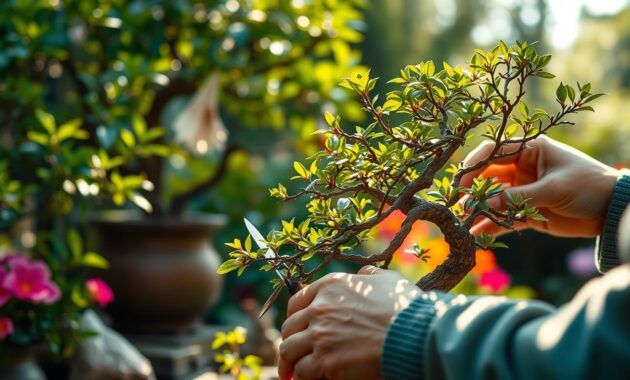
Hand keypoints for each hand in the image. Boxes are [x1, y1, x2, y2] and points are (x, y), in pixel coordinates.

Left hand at [278, 266, 420, 379]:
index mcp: (331, 286)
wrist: (412, 334)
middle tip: (292, 353)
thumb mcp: (387, 279)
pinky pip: (301, 371)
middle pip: (290, 327)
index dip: (294, 316)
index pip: (297, 301)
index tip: (297, 327)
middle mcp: (320, 308)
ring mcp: (320, 334)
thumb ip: (369, 275)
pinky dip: (301, 377)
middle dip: (291, 340)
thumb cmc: (404, 307)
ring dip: (289, 362)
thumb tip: (363, 274)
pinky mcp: (325, 360)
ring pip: (289, 350)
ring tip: (290, 373)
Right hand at [461, 135, 619, 236]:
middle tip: (460, 205)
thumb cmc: (588, 186)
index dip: (474, 165)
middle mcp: (522, 168)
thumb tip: (483, 204)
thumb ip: (518, 197)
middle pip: (487, 176)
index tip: (461, 182)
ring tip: (463, 222)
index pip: (492, 151)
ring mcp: (523, 190)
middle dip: (473, 191)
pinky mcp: (527, 213)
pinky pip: (503, 218)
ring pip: (493, 199)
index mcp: (530, 150)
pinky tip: (477, 236)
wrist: (613, 210)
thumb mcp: (553, 189)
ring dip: (479, 210)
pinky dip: (490, 226)